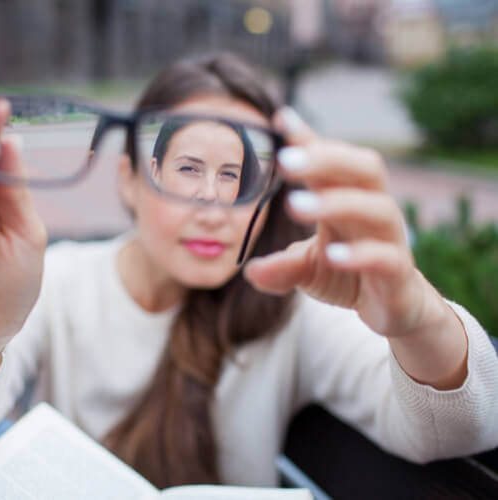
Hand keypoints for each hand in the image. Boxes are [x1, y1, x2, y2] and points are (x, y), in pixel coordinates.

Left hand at [244, 109, 452, 340]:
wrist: (395, 310)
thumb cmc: (348, 274)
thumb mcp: (307, 267)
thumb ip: (280, 266)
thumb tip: (249, 271)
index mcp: (347, 198)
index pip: (330, 161)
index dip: (308, 139)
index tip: (280, 120)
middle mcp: (372, 210)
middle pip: (361, 168)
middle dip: (325, 159)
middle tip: (285, 161)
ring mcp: (390, 239)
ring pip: (376, 208)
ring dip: (336, 203)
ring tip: (295, 205)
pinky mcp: (399, 273)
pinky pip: (386, 257)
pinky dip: (360, 253)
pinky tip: (332, 254)